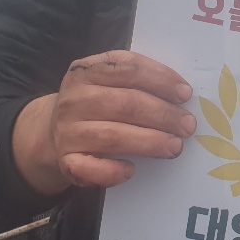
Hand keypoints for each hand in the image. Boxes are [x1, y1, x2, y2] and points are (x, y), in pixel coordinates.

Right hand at [12, 50, 197, 195]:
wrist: (51, 130)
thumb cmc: (95, 102)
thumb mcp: (107, 81)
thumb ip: (137, 80)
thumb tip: (181, 95)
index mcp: (86, 71)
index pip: (127, 68)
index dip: (160, 79)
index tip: (185, 94)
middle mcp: (74, 99)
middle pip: (125, 103)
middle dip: (162, 114)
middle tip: (187, 125)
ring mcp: (67, 131)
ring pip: (112, 136)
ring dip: (149, 142)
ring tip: (175, 146)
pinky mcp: (66, 161)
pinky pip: (89, 168)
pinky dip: (112, 171)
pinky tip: (131, 170)